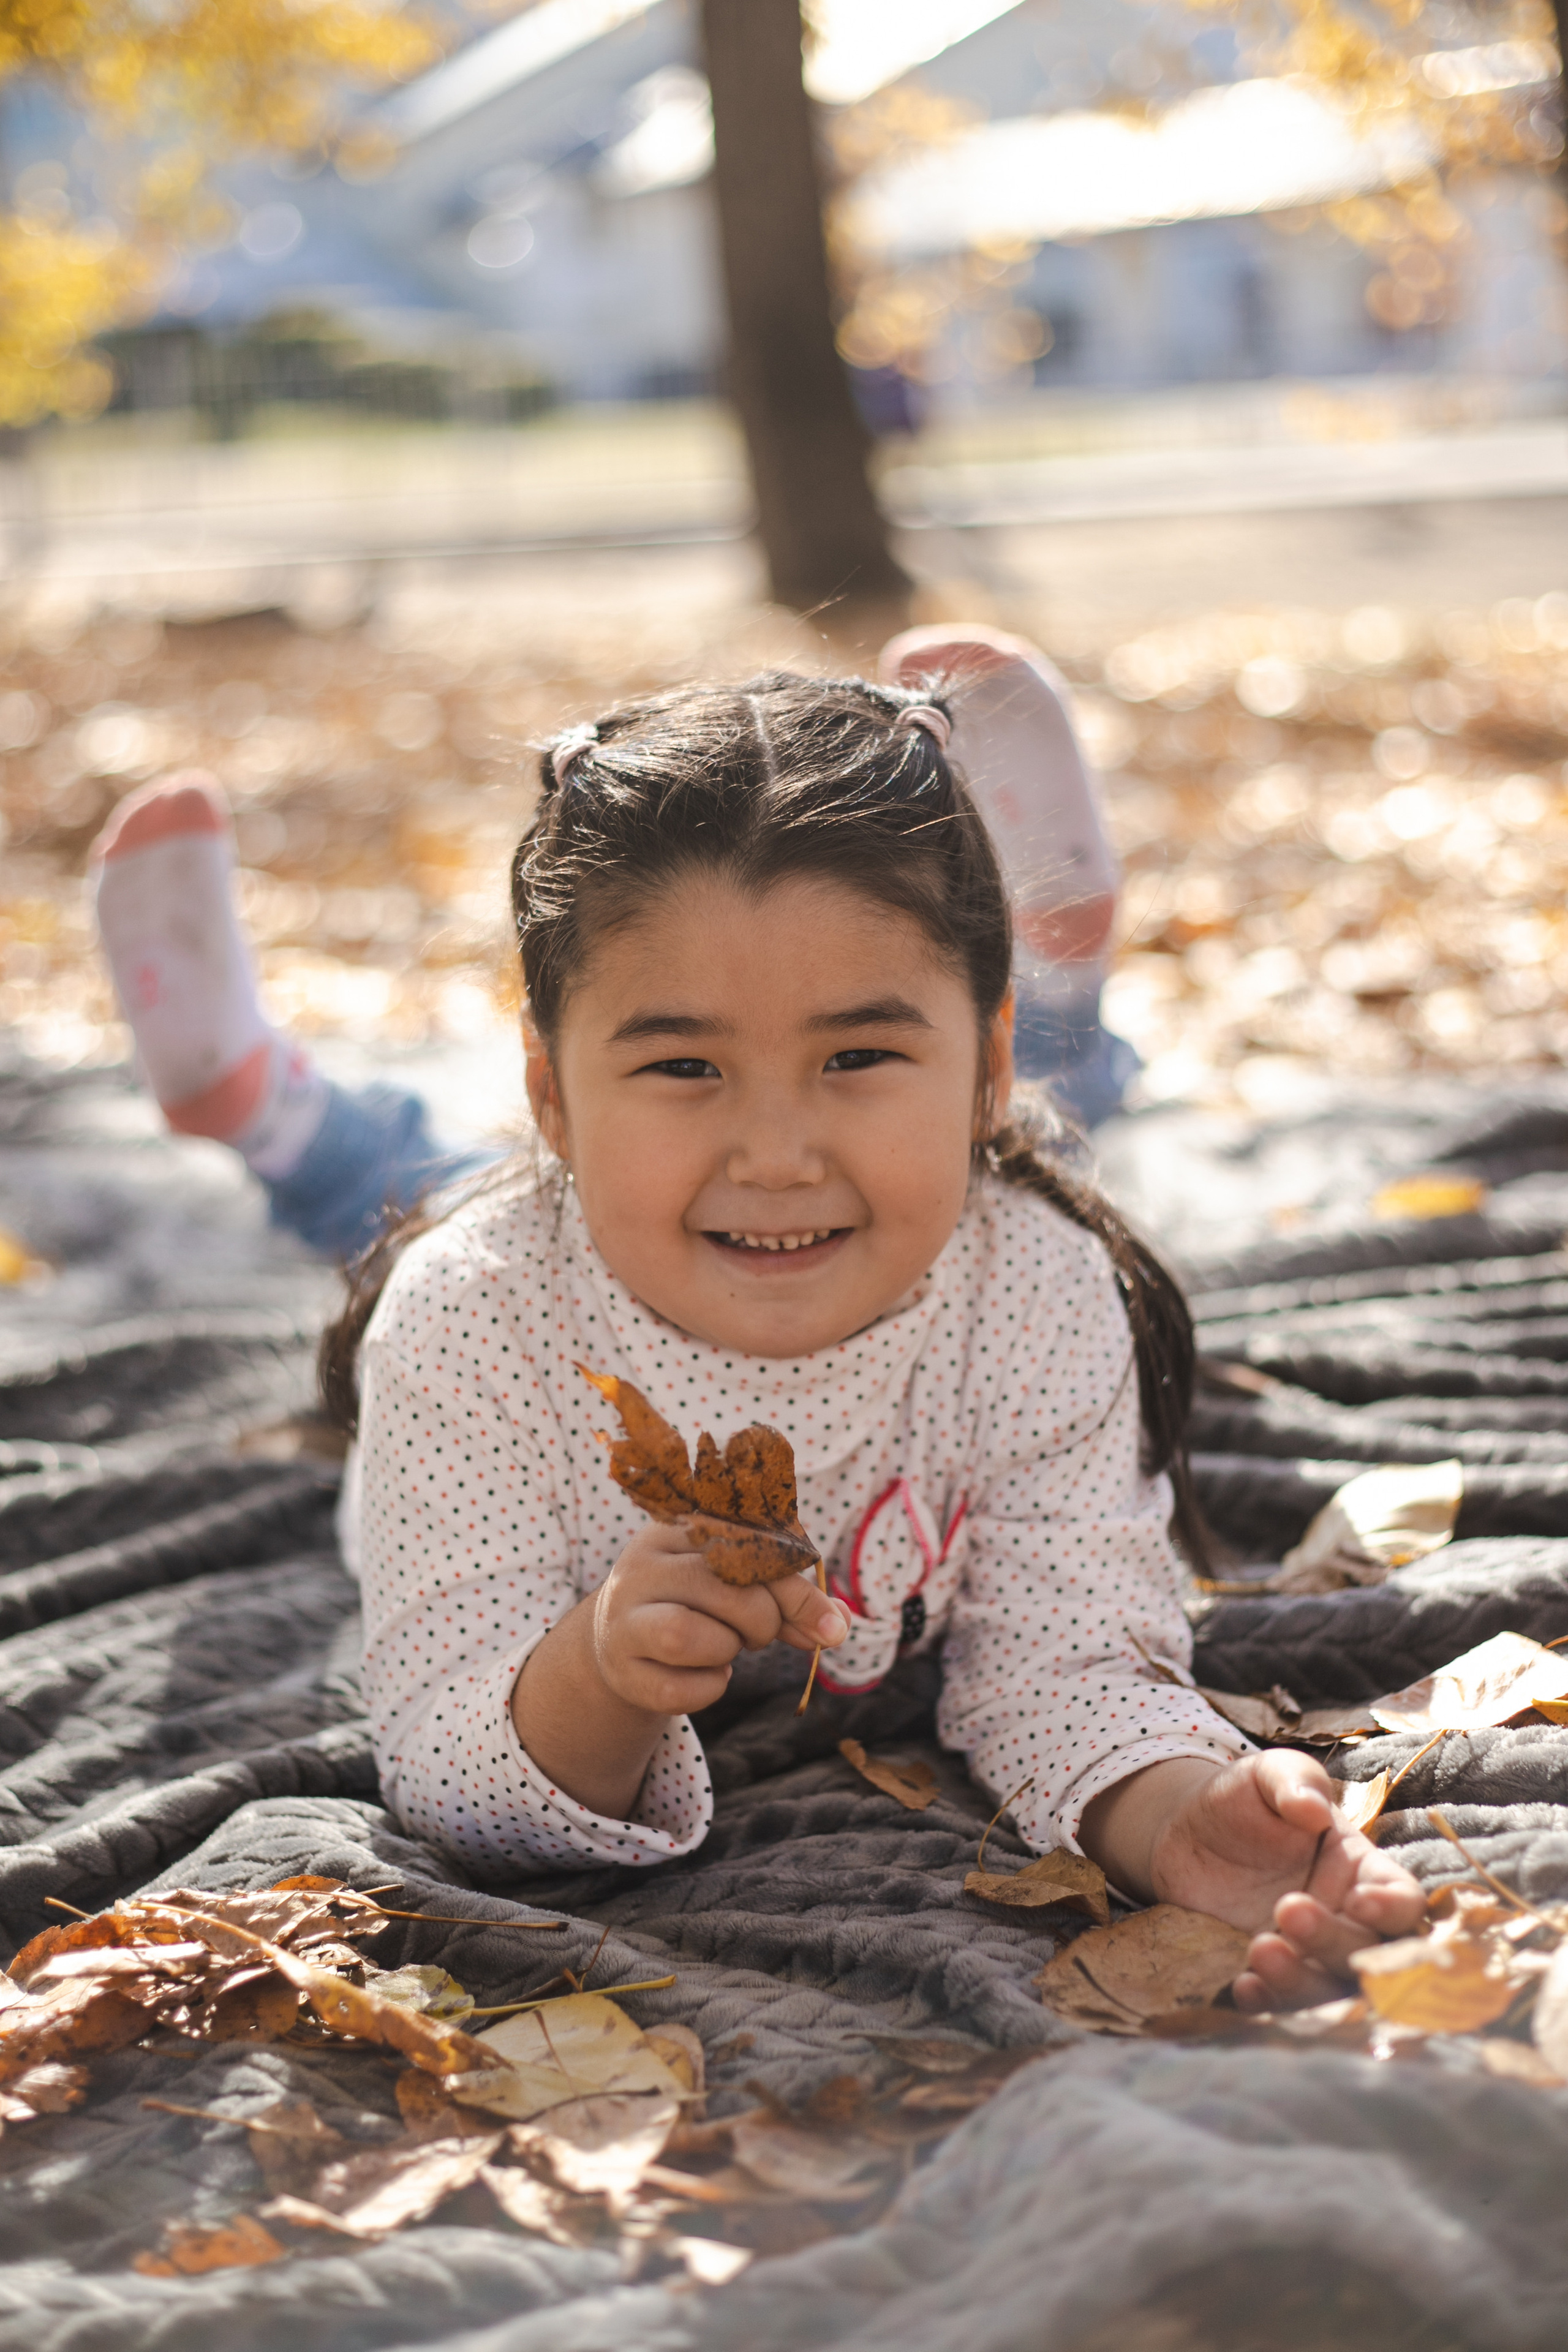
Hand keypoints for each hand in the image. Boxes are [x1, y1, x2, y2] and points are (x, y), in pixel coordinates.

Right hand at [511, 1523, 846, 1819]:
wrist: (623, 1638)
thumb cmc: (697, 1602)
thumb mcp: (739, 1585)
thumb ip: (789, 1598)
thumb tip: (839, 1625)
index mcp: (677, 1528)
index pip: (748, 1548)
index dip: (797, 1590)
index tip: (831, 1626)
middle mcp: (641, 1566)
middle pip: (723, 1590)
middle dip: (763, 1621)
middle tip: (761, 1634)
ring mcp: (623, 1618)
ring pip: (687, 1636)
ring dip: (727, 1650)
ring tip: (727, 1648)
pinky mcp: (620, 1669)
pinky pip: (676, 1690)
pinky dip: (708, 1690)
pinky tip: (707, 1675)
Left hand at [1081, 1751, 1423, 2011]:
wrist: (1182, 1836)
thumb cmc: (1239, 1800)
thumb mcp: (1264, 1775)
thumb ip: (1293, 1781)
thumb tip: (1312, 1808)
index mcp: (1362, 1871)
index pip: (1404, 1899)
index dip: (1391, 1907)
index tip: (1355, 1900)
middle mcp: (1347, 1921)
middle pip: (1370, 1951)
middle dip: (1334, 1940)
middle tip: (1287, 1909)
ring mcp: (1311, 1957)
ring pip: (1333, 1989)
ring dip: (1305, 1981)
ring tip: (1260, 1950)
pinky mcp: (1274, 1980)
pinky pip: (1284, 2006)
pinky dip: (1271, 2004)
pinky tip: (1244, 1986)